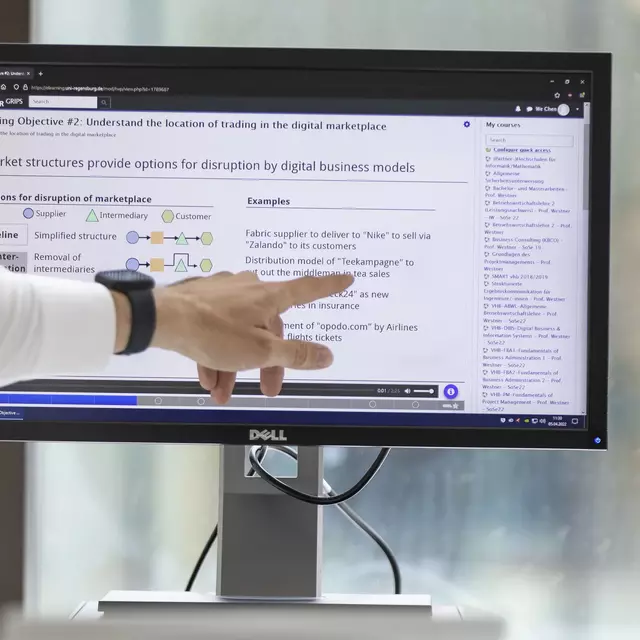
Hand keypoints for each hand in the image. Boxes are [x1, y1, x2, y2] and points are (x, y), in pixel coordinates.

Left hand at [151, 271, 353, 403]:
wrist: (160, 321)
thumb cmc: (212, 331)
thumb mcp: (260, 351)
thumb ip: (296, 354)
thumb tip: (326, 355)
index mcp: (268, 296)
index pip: (308, 289)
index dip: (330, 286)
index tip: (346, 278)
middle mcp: (249, 289)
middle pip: (269, 328)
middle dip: (267, 361)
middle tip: (265, 388)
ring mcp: (224, 293)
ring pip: (240, 333)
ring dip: (236, 365)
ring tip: (223, 391)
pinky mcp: (202, 301)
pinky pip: (218, 331)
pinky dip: (217, 354)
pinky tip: (207, 376)